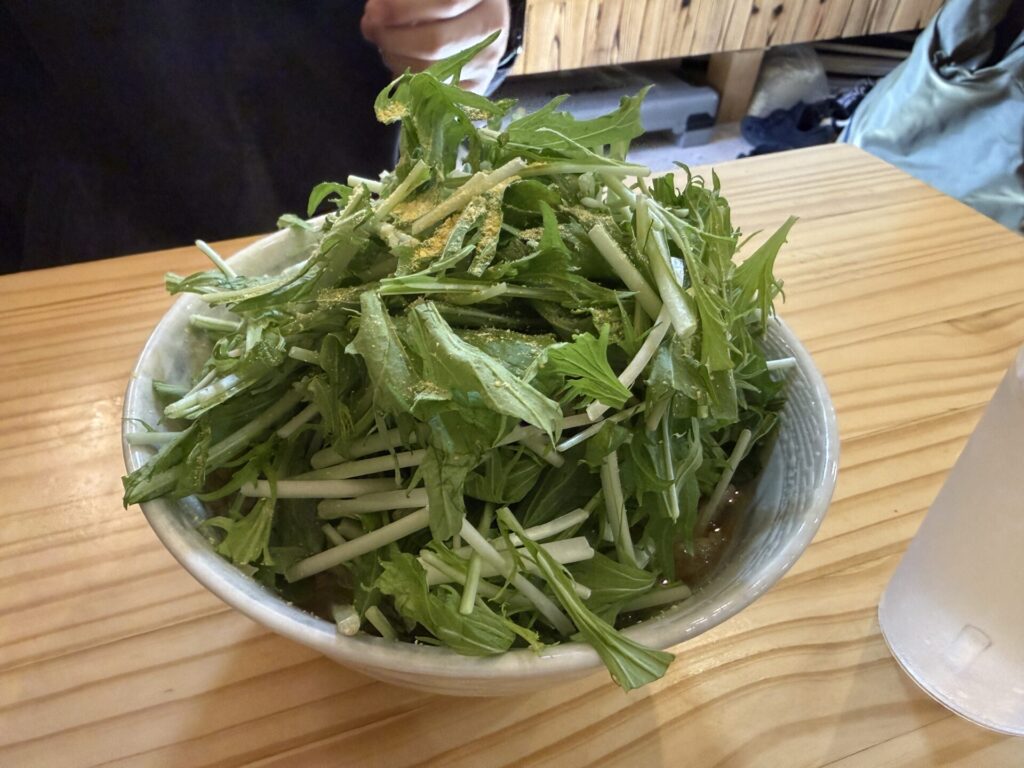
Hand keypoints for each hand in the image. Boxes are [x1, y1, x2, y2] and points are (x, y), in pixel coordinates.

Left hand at [361, 0, 509, 93]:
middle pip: (436, 42)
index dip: (403, 10)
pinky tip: (400, 66)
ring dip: (396, 60)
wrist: (479, 17)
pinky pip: (434, 92)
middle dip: (392, 39)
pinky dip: (408, 82)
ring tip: (387, 45)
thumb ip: (403, 1)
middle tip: (374, 30)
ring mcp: (487, 61)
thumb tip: (374, 18)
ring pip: (432, 71)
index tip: (374, 10)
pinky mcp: (477, 87)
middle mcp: (491, 27)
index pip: (447, 3)